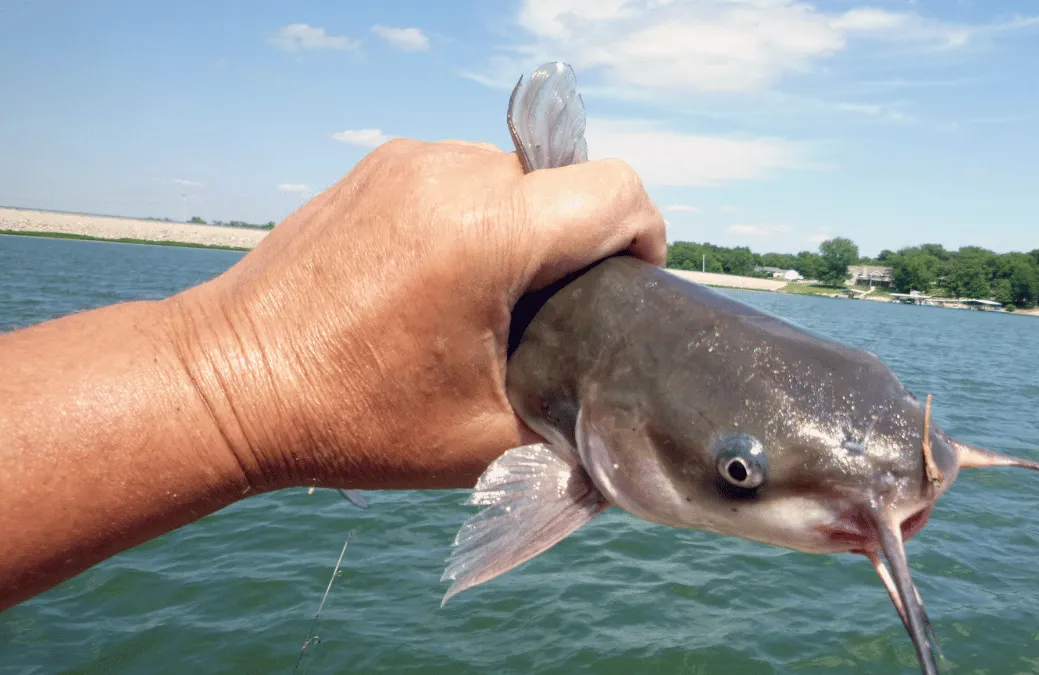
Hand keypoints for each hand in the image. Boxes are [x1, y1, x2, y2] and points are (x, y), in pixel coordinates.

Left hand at [170, 138, 665, 492]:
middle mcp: (449, 175)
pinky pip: (463, 175)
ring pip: (516, 175)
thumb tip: (620, 411)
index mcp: (486, 232)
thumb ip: (574, 418)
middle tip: (550, 316)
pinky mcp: (377, 167)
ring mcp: (407, 161)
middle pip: (568, 184)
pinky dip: (476, 217)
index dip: (644, 240)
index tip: (625, 291)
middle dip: (578, 244)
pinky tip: (443, 277)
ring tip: (489, 299)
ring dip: (525, 228)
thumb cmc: (349, 419)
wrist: (228, 385)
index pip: (618, 192)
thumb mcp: (485, 442)